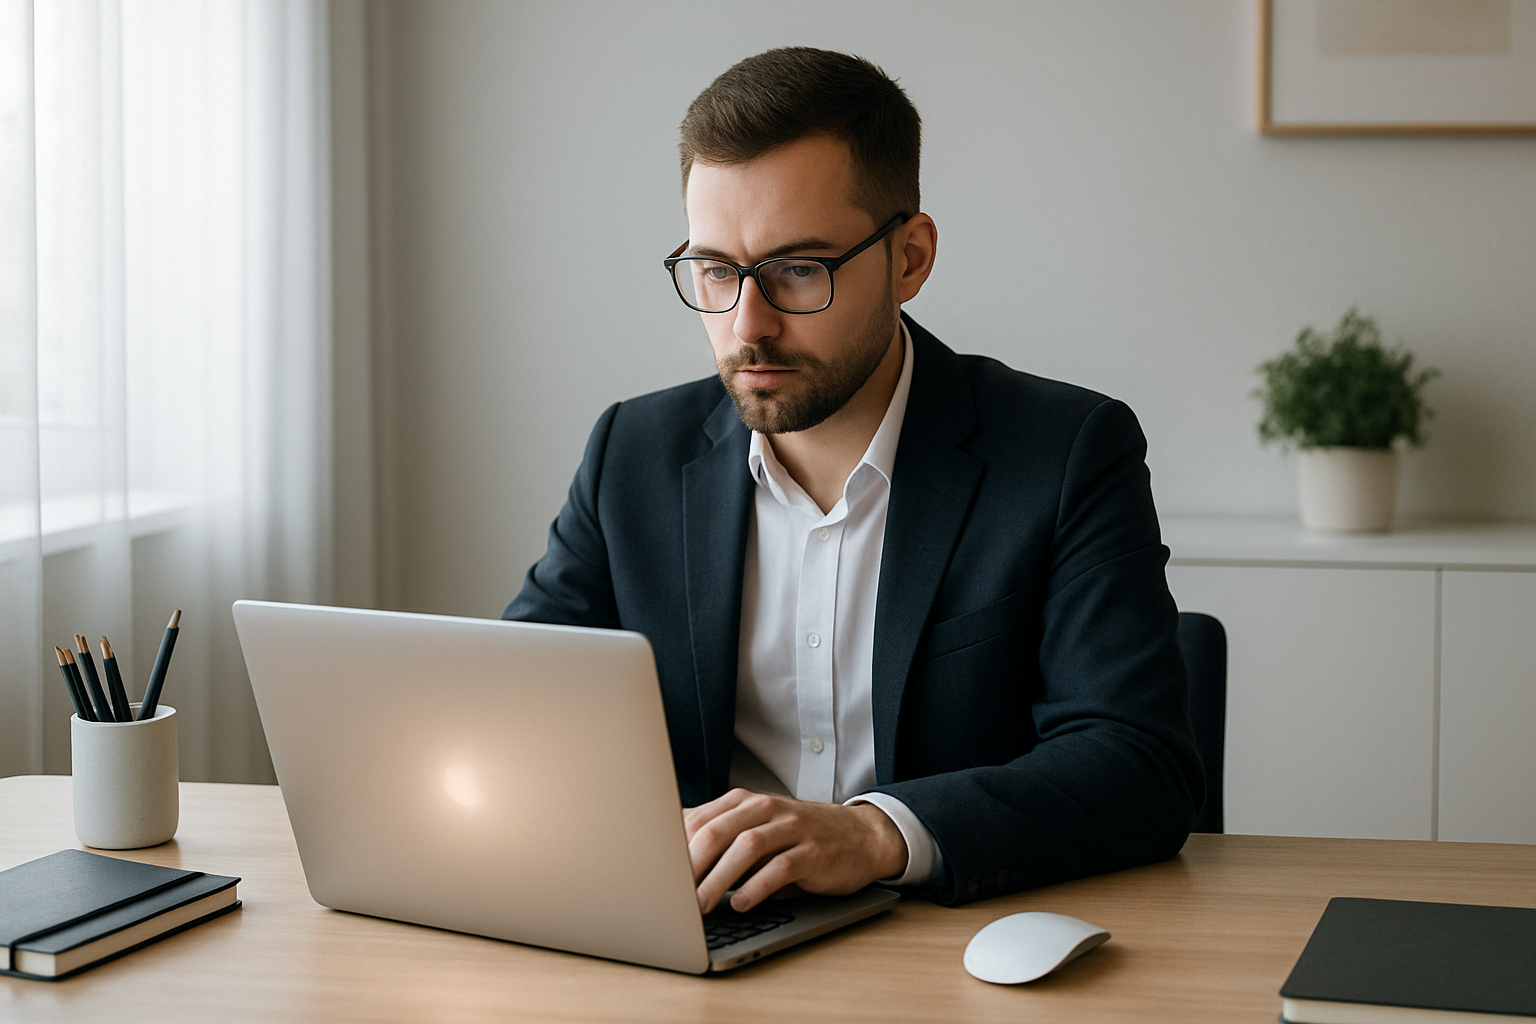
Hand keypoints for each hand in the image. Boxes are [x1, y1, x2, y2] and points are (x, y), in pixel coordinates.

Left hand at [683, 789, 907, 913]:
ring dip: (719, 878)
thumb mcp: (756, 830)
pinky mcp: (813, 852)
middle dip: (691, 864)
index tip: (656, 876)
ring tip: (701, 906)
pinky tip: (743, 904)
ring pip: (747, 847)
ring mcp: (792, 828)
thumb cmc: (797, 838)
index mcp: (745, 803)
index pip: (699, 820)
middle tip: (671, 895)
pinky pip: (781, 867)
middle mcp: (766, 809)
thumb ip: (718, 837)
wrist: (859, 837)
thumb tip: (667, 856)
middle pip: (719, 830)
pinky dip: (758, 886)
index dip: (674, 849)